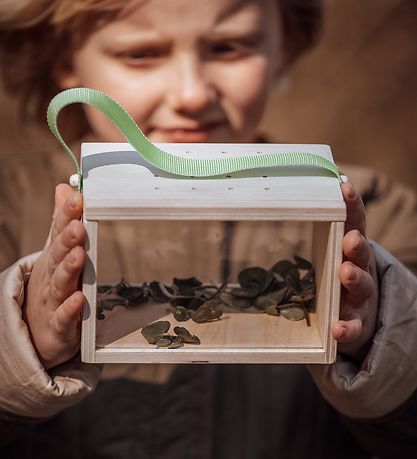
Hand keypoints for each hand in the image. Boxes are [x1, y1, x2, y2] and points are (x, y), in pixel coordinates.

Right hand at [23, 184, 85, 369]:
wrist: (39, 330)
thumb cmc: (51, 285)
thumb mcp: (55, 252)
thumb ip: (61, 222)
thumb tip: (65, 188)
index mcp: (52, 258)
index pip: (58, 233)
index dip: (67, 215)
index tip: (78, 197)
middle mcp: (50, 276)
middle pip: (58, 256)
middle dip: (67, 240)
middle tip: (78, 225)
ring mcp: (52, 301)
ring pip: (60, 283)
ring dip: (69, 269)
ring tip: (79, 254)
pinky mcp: (59, 326)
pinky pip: (64, 317)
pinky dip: (70, 309)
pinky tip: (79, 299)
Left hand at [331, 181, 378, 362]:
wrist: (355, 315)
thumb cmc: (334, 276)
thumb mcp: (328, 252)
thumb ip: (313, 231)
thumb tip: (281, 194)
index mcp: (349, 249)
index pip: (353, 222)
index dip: (352, 205)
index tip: (345, 188)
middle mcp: (359, 268)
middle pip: (360, 253)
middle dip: (356, 244)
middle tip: (351, 238)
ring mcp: (359, 297)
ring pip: (362, 286)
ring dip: (355, 278)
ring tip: (346, 272)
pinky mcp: (356, 322)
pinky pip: (353, 325)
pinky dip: (347, 327)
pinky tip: (337, 328)